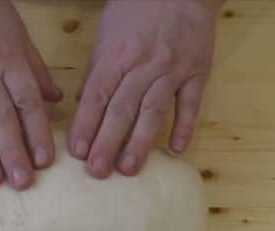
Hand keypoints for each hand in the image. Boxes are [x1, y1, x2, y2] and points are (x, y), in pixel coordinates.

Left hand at [69, 0, 218, 177]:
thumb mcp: (107, 34)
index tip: (77, 152)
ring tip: (128, 169)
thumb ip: (96, 71)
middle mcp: (142, 66)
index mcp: (116, 56)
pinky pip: (191, 103)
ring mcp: (171, 70)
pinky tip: (178, 149)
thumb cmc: (137, 10)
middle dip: (107, 142)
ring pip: (153, 110)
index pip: (96, 96)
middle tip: (97, 172)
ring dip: (140, 142)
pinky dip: (185, 126)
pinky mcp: (197, 72)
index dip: (85, 125)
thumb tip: (83, 104)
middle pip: (122, 109)